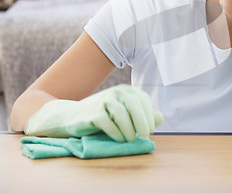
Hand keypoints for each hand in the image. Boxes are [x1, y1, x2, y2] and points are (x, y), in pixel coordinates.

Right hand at [25, 84, 162, 141]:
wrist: (71, 117)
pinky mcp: (93, 113)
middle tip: (145, 136)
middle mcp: (115, 92)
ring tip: (129, 140)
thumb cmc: (103, 116)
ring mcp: (103, 101)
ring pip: (122, 114)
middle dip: (142, 122)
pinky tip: (119, 139)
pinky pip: (108, 123)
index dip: (149, 115)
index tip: (150, 130)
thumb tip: (160, 118)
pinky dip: (116, 133)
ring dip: (129, 130)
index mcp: (126, 91)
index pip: (143, 100)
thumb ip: (142, 115)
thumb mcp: (124, 114)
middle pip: (134, 104)